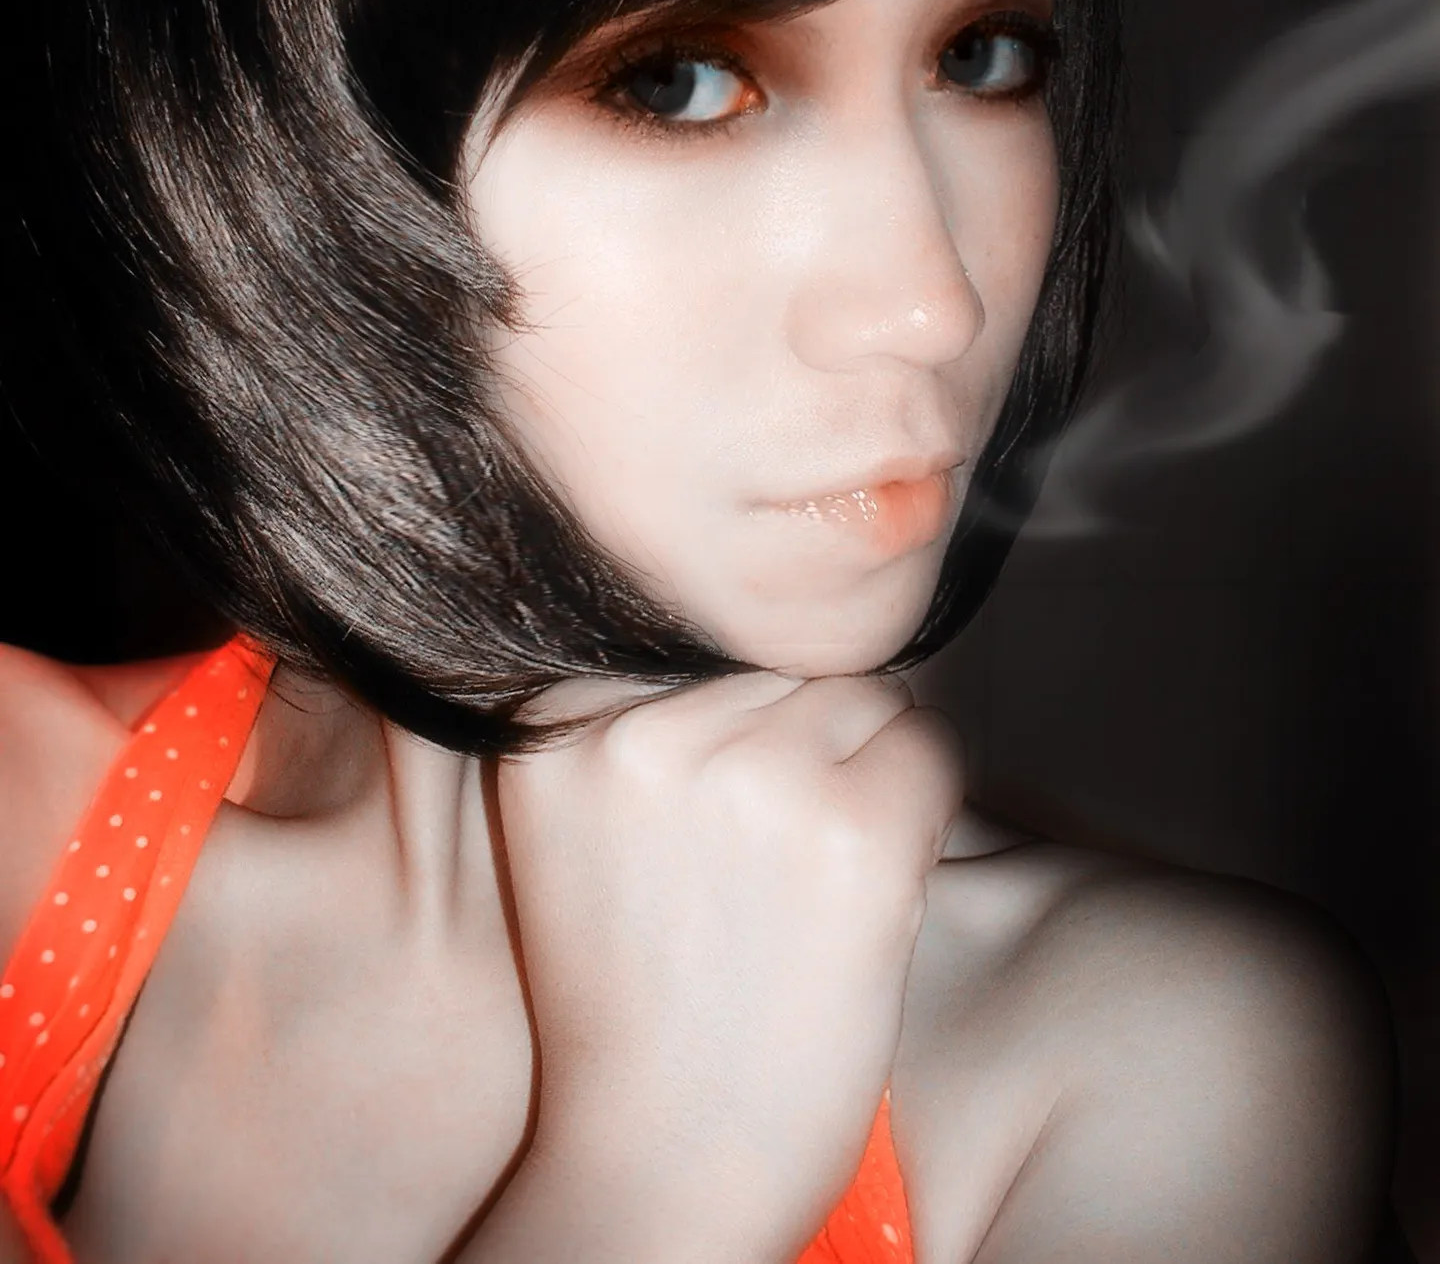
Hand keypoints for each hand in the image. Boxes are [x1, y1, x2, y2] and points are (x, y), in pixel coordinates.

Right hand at [487, 670, 962, 1260]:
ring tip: (810, 882)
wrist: (659, 1166)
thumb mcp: (578, 825)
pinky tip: (868, 892)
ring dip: (865, 770)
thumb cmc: (632, 1001)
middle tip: (776, 862)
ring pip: (864, 695)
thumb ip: (641, 721)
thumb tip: (770, 623)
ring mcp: (754, 775)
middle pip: (784, 662)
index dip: (737, 731)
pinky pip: (931, 751)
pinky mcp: (854, 830)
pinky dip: (924, 810)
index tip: (723, 823)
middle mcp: (647, 729)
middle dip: (805, 740)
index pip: (699, 644)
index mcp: (557, 721)